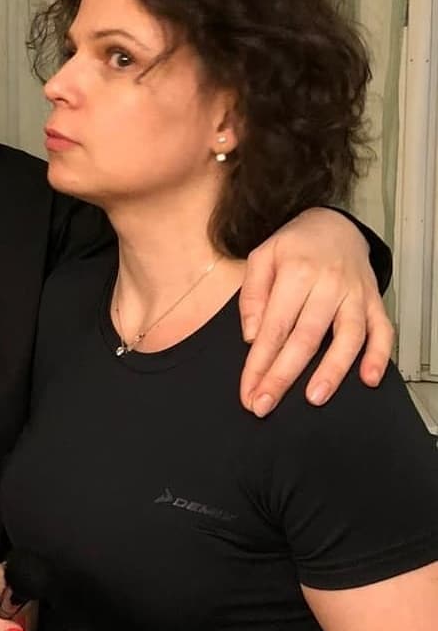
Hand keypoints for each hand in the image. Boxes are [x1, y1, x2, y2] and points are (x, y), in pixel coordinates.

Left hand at [238, 207, 393, 416]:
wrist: (333, 225)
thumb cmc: (293, 246)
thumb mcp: (261, 257)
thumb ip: (252, 295)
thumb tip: (252, 336)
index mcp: (295, 273)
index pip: (274, 327)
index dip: (259, 362)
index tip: (249, 390)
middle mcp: (328, 285)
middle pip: (305, 338)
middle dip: (283, 376)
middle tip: (265, 405)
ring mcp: (355, 295)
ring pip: (347, 337)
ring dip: (331, 371)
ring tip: (314, 398)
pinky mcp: (374, 301)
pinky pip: (382, 331)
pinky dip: (378, 355)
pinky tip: (369, 379)